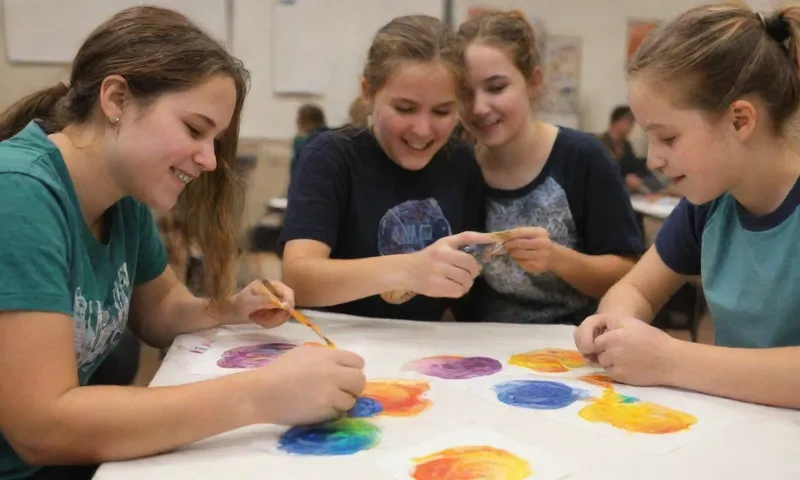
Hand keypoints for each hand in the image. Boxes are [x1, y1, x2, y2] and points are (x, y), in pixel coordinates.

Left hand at [232, 279, 294, 328]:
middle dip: (281, 314)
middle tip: (272, 321)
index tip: (287, 311)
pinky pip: (279, 318)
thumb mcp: (249, 302)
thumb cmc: (238, 304)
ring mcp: (274, 302)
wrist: (231, 312)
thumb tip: (281, 303)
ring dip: (276, 320)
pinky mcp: (273, 311)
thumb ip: (264, 301)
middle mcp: (275, 292)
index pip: (287, 291)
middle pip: (289, 303)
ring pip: (284, 313)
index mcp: (270, 285)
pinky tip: (263, 323)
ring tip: (263, 322)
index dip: (290, 301)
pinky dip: (272, 322)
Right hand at [251, 346, 365, 425]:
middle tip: (342, 390)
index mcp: (327, 355)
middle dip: (353, 386)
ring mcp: (330, 392)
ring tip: (328, 401)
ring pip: (352, 399)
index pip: (357, 362)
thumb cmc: (278, 371)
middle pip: (360, 380)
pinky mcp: (324, 410)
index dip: (353, 369)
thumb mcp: (303, 353)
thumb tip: (340, 365)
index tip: (345, 375)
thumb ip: (324, 357)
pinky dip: (333, 412)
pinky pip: (339, 412)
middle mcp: (332, 372)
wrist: (261, 392)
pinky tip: (320, 408)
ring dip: (343, 401)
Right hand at [404, 231, 496, 298]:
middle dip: (474, 272)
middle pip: (471, 264)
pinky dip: (460, 291)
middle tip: (469, 274)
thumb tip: (487, 243)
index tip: (495, 240)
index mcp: (445, 244)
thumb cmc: (427, 258)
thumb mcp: (442, 245)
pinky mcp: (436, 286)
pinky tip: (454, 288)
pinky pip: (458, 291)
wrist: (406, 270)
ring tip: (461, 282)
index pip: (467, 237)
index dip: (483, 238)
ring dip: (467, 283)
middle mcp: (442, 256)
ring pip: (466, 280)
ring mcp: (439, 272)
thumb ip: (461, 243)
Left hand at [503, 227, 552, 273]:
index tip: (502, 237)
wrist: (553, 256)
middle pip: (519, 244)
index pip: (520, 232)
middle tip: (504, 245)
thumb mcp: (533, 234)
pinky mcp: (536, 266)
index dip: (509, 235)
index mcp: (540, 233)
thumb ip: (520, 233)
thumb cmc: (539, 242)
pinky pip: (521, 263)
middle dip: (509, 245)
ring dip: (512, 253)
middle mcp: (542, 244)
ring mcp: (540, 256)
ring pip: (519, 254)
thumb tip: (503, 235)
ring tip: (511, 251)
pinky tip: (519, 257)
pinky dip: (516, 260)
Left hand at [574, 314, 679, 385]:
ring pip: (602, 364)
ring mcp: (616, 367)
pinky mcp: (621, 378)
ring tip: (628, 356)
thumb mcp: (627, 322)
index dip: (602, 340)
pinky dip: (616, 370)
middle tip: (624, 348)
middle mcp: (612, 353)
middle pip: (596, 353)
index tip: (614, 340)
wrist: (671, 361)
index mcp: (613, 337)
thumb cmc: (650, 338)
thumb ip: (605, 327)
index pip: (593, 341)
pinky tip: (631, 365)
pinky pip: (610, 373)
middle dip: (604, 351)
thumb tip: (589, 343)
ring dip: (610, 361)